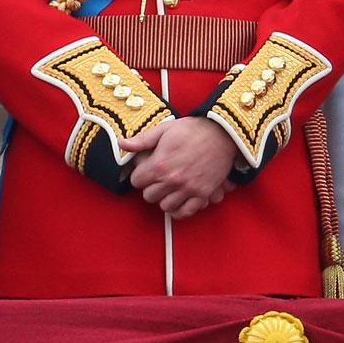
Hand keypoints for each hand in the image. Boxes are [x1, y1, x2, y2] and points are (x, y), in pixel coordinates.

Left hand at [119, 117, 236, 218]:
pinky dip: (179, 210)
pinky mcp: (202, 194)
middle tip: (156, 179)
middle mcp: (172, 180)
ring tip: (167, 189)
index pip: (136, 181)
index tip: (144, 171)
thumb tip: (122, 144)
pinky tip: (178, 201)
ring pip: (165, 206)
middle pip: (149, 196)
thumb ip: (142, 140)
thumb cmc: (192, 130)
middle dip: (150, 187)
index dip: (138, 175)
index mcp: (160, 164)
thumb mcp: (164, 130)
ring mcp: (188, 189)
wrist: (221, 134)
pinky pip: (185, 212)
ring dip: (164, 198)